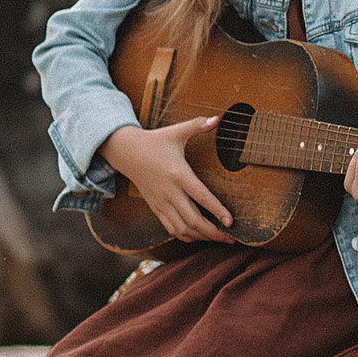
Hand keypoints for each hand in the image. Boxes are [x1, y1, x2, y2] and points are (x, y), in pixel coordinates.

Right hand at [100, 120, 233, 243]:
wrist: (126, 152)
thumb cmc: (156, 141)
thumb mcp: (176, 132)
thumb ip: (198, 125)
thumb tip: (218, 118)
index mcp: (178, 174)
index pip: (201, 196)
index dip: (217, 211)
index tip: (230, 222)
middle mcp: (169, 192)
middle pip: (192, 219)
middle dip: (212, 232)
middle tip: (230, 238)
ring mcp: (161, 202)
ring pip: (181, 228)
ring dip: (200, 237)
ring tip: (218, 239)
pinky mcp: (155, 207)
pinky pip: (170, 228)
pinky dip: (185, 236)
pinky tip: (198, 236)